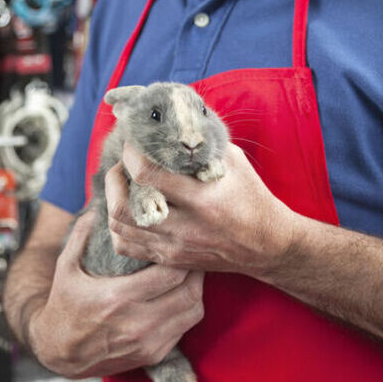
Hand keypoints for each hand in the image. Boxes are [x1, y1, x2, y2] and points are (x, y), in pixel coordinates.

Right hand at [28, 211, 204, 378]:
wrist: (59, 353)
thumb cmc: (64, 305)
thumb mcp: (66, 267)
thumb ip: (81, 234)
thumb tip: (97, 207)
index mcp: (118, 298)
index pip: (170, 274)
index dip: (181, 256)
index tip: (181, 241)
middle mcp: (137, 323)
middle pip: (189, 292)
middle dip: (196, 270)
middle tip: (193, 254)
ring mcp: (148, 343)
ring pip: (193, 311)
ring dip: (196, 290)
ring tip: (190, 274)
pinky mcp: (153, 355)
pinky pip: (185, 329)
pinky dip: (187, 310)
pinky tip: (179, 296)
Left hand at [106, 143, 298, 276]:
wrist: (267, 245)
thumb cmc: (251, 197)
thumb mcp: (233, 162)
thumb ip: (201, 144)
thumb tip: (171, 122)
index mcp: (202, 197)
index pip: (146, 174)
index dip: (131, 154)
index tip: (134, 144)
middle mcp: (185, 226)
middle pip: (124, 206)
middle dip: (114, 179)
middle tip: (123, 166)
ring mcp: (175, 246)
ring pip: (119, 227)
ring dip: (114, 200)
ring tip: (125, 186)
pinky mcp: (171, 258)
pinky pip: (127, 246)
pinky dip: (119, 227)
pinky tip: (131, 211)